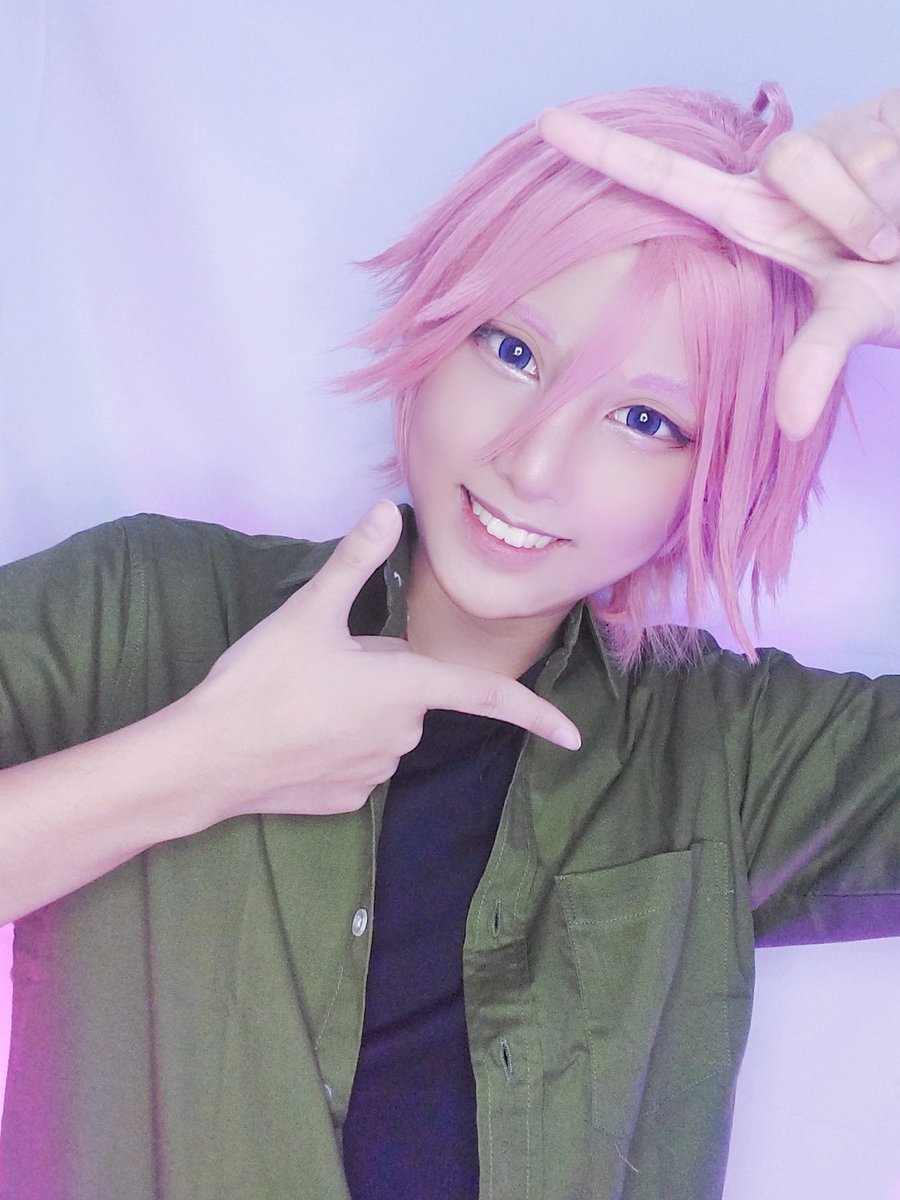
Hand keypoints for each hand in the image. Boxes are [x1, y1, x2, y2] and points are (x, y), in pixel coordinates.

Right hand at [185, 500, 580, 819]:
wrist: (206, 760)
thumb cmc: (263, 681)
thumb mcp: (308, 612)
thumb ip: (354, 562)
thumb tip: (388, 510)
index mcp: (406, 688)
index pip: (487, 695)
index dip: (536, 714)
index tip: (575, 736)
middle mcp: (402, 736)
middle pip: (410, 692)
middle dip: (379, 674)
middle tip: (319, 663)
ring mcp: (374, 773)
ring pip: (382, 726)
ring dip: (357, 709)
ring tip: (299, 699)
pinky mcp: (346, 801)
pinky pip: (356, 759)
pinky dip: (334, 744)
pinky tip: (293, 737)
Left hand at [538, 91, 899, 438]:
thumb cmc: (890, 277)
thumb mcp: (852, 316)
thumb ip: (816, 357)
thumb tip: (791, 422)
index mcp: (750, 216)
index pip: (668, 175)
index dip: (607, 150)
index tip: (544, 126)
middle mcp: (780, 176)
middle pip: (794, 160)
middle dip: (851, 215)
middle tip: (881, 252)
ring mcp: (827, 145)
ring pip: (848, 160)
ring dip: (882, 211)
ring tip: (897, 238)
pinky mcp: (877, 123)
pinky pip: (890, 152)